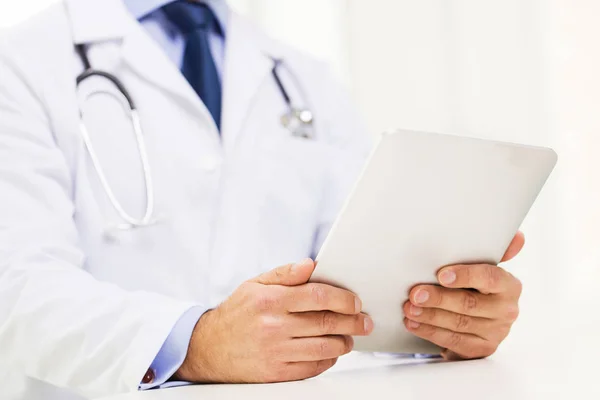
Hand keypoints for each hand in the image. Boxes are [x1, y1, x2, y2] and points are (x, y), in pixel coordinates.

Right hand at [174, 259, 372, 382]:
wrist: (209, 348)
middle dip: (353, 321)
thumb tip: (311, 265)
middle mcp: (274, 326)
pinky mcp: (276, 373)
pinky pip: (313, 368)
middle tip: (364, 321)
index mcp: (271, 300)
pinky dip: (328, 360)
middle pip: (327, 322)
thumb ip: (285, 274)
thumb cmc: (236, 314)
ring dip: (344, 342)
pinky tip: (332, 352)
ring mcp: (276, 351)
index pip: (319, 296)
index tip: (355, 301)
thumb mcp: (255, 285)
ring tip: (350, 337)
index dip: (344, 299)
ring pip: (325, 348)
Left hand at [403, 232, 524, 359]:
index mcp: (509, 285)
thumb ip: (495, 252)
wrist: (480, 319)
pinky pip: (453, 341)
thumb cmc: (477, 287)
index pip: (490, 278)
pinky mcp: (481, 349)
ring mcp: (495, 332)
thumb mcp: (483, 267)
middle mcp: (506, 310)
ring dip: (430, 316)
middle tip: (415, 293)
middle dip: (439, 298)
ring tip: (409, 308)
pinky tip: (414, 324)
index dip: (466, 276)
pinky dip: (430, 332)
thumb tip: (517, 238)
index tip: (442, 275)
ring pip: (458, 323)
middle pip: (469, 304)